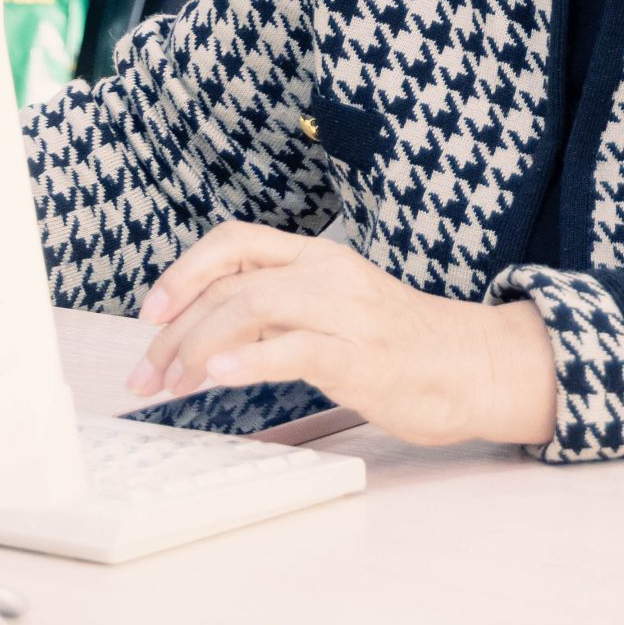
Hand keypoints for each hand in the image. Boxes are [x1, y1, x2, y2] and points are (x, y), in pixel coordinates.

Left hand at [125, 223, 557, 448]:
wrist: (476, 365)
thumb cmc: (404, 346)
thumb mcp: (336, 311)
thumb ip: (282, 311)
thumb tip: (210, 336)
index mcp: (319, 258)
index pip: (235, 241)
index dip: (183, 271)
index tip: (151, 314)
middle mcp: (328, 273)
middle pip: (229, 281)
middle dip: (174, 329)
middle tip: (147, 373)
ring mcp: (345, 310)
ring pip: (250, 306)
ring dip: (195, 347)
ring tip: (172, 383)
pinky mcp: (361, 354)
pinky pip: (293, 347)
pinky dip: (248, 360)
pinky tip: (219, 377)